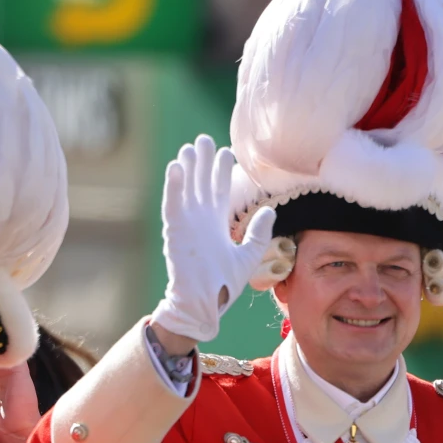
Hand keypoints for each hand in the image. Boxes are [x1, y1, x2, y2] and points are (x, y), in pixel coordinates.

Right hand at [151, 135, 275, 342]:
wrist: (205, 303)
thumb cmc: (224, 285)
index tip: (227, 152)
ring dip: (187, 168)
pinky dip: (174, 186)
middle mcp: (200, 221)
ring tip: (190, 147)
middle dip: (203, 162)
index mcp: (216, 225)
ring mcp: (186, 224)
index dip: (221, 172)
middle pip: (201, 184)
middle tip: (205, 139)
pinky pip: (173, 204)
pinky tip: (177, 167)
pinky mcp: (175, 230)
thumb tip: (270, 211)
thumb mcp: (248, 256)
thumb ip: (258, 233)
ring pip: (186, 189)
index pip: (218, 191)